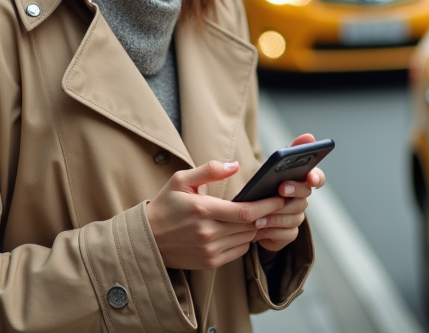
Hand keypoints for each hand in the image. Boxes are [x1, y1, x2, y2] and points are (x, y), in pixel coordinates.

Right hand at [146, 160, 286, 270]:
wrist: (148, 240)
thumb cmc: (166, 206)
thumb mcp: (181, 180)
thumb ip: (209, 171)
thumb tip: (235, 165)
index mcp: (203, 210)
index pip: (245, 212)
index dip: (267, 206)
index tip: (280, 198)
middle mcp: (208, 233)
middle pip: (251, 226)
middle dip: (267, 215)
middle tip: (277, 204)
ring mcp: (210, 251)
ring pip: (247, 239)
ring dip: (256, 228)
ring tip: (260, 215)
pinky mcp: (210, 263)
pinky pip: (238, 251)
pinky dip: (244, 240)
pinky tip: (240, 229)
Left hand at [254, 133, 325, 252]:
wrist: (245, 215)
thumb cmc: (262, 185)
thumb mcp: (272, 166)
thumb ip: (292, 151)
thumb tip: (309, 136)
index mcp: (300, 180)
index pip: (317, 177)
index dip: (316, 177)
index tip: (309, 177)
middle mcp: (302, 199)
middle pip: (304, 196)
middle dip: (294, 191)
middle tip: (281, 189)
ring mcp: (297, 216)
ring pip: (294, 216)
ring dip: (277, 215)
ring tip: (259, 216)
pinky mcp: (289, 233)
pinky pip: (287, 233)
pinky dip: (273, 232)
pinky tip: (260, 229)